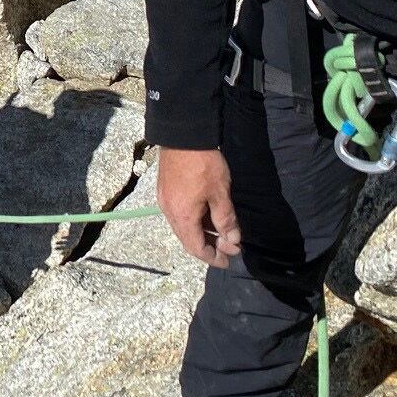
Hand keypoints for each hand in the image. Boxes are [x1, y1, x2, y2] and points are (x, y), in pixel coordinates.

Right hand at [157, 147, 242, 268]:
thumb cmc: (203, 164)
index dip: (213, 258)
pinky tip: (207, 216)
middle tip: (231, 246)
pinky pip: (179, 215)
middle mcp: (169, 212)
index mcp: (182, 217)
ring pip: (183, 227)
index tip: (229, 260)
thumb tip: (232, 241)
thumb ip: (225, 219)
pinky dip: (194, 221)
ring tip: (222, 232)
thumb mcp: (220, 193)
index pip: (196, 248)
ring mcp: (164, 201)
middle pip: (188, 239)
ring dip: (202, 233)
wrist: (183, 135)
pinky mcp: (165, 191)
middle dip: (210, 246)